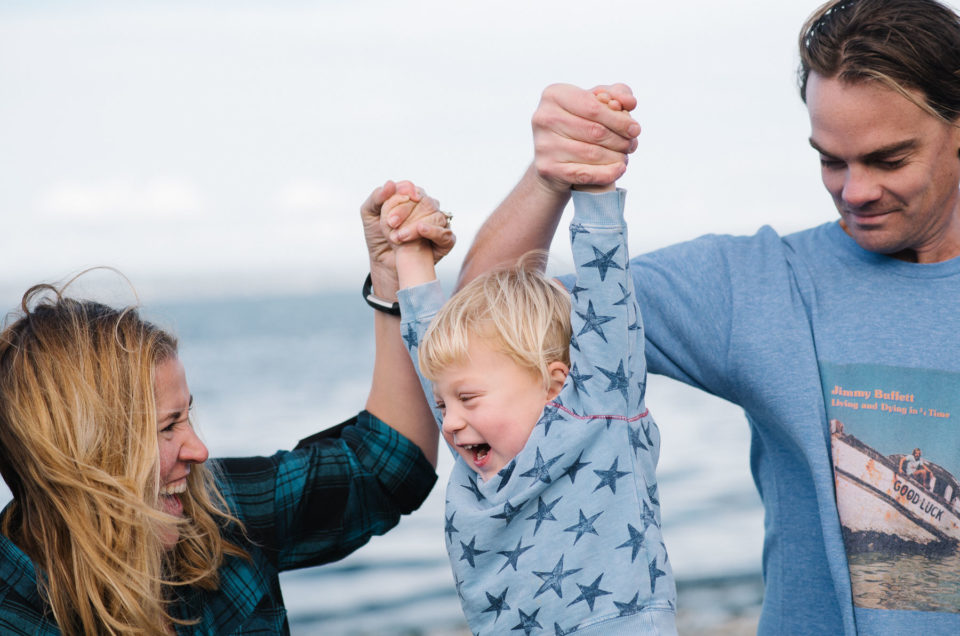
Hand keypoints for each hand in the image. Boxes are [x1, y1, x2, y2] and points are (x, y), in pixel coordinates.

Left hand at [360, 181, 454, 297]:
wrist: (384, 262)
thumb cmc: (377, 236)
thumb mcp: (369, 214)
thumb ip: (376, 197)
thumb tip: (390, 183)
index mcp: (411, 197)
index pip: (411, 189)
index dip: (402, 197)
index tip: (389, 211)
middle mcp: (427, 207)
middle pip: (424, 201)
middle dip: (405, 212)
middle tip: (391, 224)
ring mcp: (438, 222)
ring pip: (436, 215)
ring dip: (416, 225)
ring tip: (399, 237)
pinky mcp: (445, 240)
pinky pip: (446, 234)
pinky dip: (434, 231)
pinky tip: (421, 230)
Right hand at [531, 83, 639, 192]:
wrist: (553, 158)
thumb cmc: (578, 124)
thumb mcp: (594, 103)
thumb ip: (616, 95)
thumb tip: (630, 102)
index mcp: (554, 95)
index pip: (594, 107)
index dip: (619, 119)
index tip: (635, 129)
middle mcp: (544, 118)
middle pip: (595, 131)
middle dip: (620, 140)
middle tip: (632, 145)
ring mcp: (543, 144)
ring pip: (592, 153)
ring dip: (616, 157)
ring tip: (624, 157)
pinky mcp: (547, 168)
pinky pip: (585, 173)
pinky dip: (606, 173)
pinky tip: (619, 169)